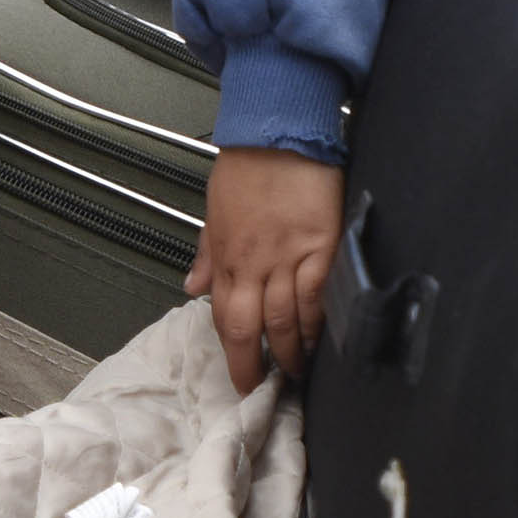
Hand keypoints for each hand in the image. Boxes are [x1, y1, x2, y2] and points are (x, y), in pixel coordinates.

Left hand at [189, 146, 345, 392]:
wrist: (278, 131)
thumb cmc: (248, 164)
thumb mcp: (213, 209)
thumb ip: (207, 252)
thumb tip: (193, 286)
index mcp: (225, 256)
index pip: (225, 318)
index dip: (234, 354)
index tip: (243, 376)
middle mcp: (253, 262)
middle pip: (252, 328)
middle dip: (259, 364)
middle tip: (269, 386)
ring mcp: (288, 255)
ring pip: (287, 318)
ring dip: (293, 350)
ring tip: (300, 369)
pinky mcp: (321, 244)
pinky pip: (319, 293)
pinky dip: (319, 320)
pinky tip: (324, 337)